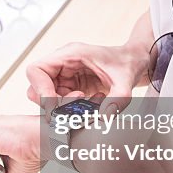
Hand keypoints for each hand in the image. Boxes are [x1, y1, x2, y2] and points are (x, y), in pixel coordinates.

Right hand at [26, 41, 146, 114]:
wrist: (137, 61)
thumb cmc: (129, 64)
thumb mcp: (126, 83)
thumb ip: (117, 100)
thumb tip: (103, 118)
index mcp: (71, 54)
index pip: (36, 70)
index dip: (40, 90)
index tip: (55, 105)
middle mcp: (64, 62)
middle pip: (37, 86)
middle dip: (52, 102)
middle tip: (76, 106)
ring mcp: (66, 73)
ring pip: (48, 95)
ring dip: (62, 106)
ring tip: (87, 104)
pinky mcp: (72, 83)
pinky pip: (60, 99)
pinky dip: (71, 107)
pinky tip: (90, 104)